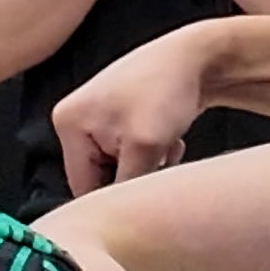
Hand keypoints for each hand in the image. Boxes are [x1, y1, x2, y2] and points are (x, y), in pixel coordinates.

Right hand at [56, 33, 202, 194]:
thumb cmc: (167, 89)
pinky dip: (154, 152)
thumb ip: (126, 186)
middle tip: (159, 160)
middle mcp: (77, 119)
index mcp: (68, 123)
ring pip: (122, 166)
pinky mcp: (124, 116)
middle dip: (134, 175)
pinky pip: (134, 152)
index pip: (81, 186)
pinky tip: (170, 139)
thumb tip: (121, 214)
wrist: (201, 56)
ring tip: (166, 145)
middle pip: (101, 175)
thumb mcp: (144, 146)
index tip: (144, 195)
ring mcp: (100, 116)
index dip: (114, 197)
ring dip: (148, 164)